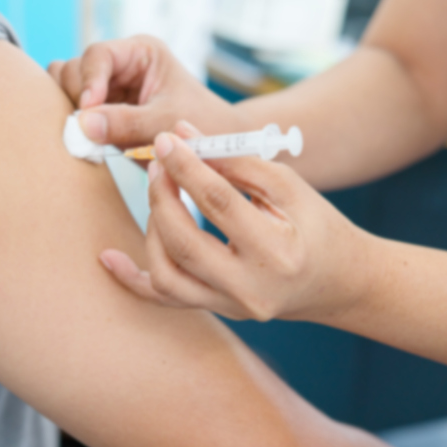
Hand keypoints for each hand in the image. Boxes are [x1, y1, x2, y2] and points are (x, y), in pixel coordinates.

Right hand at [48, 36, 245, 148]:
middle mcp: (120, 68)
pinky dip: (76, 129)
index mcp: (140, 54)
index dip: (89, 81)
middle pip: (73, 70)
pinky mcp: (104, 116)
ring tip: (88, 138)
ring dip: (72, 113)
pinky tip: (88, 145)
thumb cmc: (201, 126)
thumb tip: (82, 124)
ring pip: (67, 91)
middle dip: (77, 99)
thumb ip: (127, 122)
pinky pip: (75, 116)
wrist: (215, 150)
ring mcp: (109, 92)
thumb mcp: (166, 123)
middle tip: (87, 129)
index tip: (89, 109)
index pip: (98, 55)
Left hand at [99, 121, 379, 321]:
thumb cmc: (318, 227)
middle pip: (184, 242)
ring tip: (159, 195)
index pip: (219, 204)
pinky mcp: (218, 311)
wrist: (338, 281)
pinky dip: (133, 279)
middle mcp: (251, 289)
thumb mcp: (290, 187)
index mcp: (278, 253)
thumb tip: (183, 135)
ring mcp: (231, 308)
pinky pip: (166, 300)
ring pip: (167, 275)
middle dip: (162, 195)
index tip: (167, 139)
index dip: (187, 167)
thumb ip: (237, 161)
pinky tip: (108, 257)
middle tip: (159, 162)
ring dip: (152, 228)